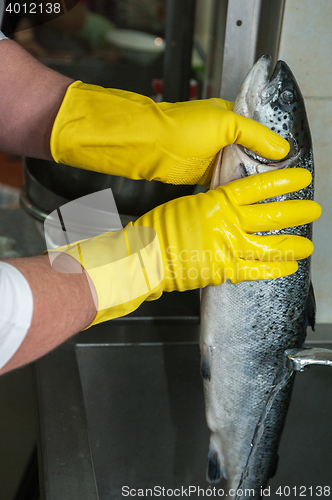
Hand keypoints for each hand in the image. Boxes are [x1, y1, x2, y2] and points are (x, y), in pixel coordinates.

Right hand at [48, 169, 320, 326]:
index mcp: (217, 202)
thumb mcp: (187, 204)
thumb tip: (229, 201)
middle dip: (295, 212)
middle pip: (270, 215)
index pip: (257, 187)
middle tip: (313, 209)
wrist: (144, 255)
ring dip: (292, 244)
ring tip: (309, 244)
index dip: (282, 182)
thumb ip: (212, 203)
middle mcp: (228, 223)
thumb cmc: (159, 227)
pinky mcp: (224, 270)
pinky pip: (256, 270)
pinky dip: (275, 269)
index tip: (300, 179)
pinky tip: (290, 267)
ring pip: (269, 245)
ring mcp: (228, 248)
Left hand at [50, 82, 289, 186]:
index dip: (275, 142)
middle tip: (285, 179)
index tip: (292, 158)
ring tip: (271, 190)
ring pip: (239, 167)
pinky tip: (249, 195)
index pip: (260, 129)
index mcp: (231, 116)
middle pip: (252, 151)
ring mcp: (213, 155)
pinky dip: (235, 186)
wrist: (151, 145)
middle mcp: (224, 136)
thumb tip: (282, 149)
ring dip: (250, 177)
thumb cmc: (182, 127)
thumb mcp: (226, 124)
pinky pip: (225, 180)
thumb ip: (256, 135)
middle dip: (265, 163)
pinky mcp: (204, 174)